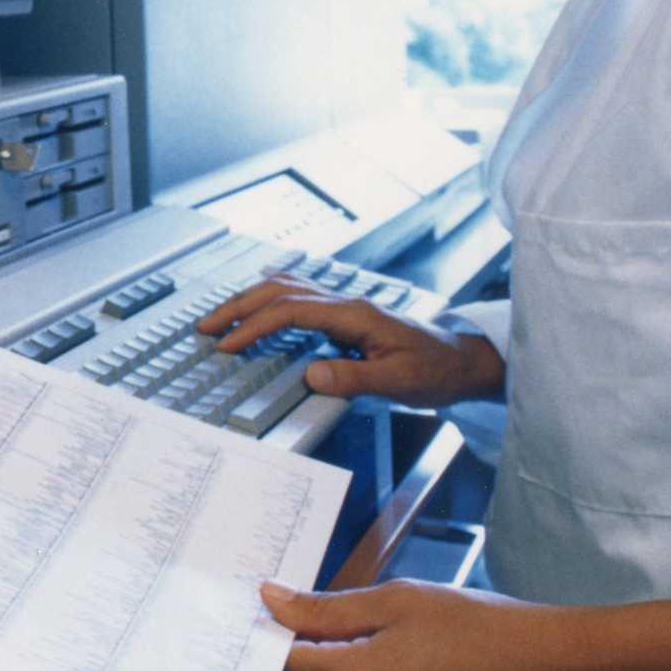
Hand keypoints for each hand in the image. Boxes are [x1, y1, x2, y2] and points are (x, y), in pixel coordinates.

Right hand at [194, 277, 503, 405]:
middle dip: (238, 306)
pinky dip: (268, 299)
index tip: (228, 344)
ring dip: (250, 299)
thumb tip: (311, 375)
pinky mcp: (345, 315)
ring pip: (286, 288)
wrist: (464, 361)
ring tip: (221, 316)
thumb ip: (354, 377)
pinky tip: (258, 307)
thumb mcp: (400, 383)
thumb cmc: (437, 370)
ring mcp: (345, 306)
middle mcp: (346, 303)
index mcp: (355, 315)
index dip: (254, 326)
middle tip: (206, 325)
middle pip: (280, 291)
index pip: (290, 311)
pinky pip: (297, 296)